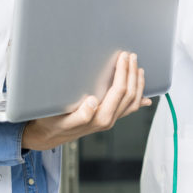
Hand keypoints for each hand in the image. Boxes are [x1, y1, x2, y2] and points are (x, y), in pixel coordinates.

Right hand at [20, 52, 150, 150]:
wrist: (47, 136)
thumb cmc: (53, 124)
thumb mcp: (61, 119)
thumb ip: (79, 114)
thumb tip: (93, 102)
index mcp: (100, 118)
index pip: (119, 91)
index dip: (123, 72)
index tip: (122, 57)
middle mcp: (108, 120)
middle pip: (130, 94)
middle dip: (132, 73)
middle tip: (131, 56)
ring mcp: (109, 120)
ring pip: (132, 102)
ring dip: (137, 84)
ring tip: (138, 68)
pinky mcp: (107, 119)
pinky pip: (128, 110)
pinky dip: (138, 102)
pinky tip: (145, 99)